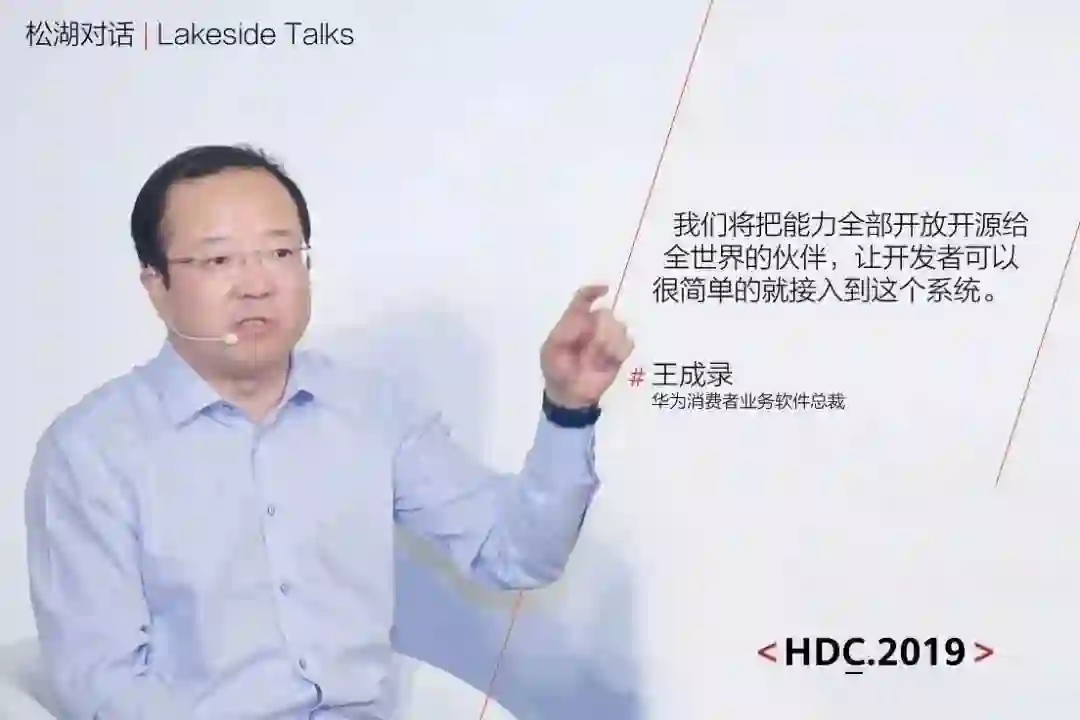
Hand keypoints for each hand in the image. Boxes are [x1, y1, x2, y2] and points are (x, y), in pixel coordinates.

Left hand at [540, 284, 634, 408]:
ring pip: (618, 327)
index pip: (583, 299)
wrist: (569, 396)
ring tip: (595, 359)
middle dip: (599, 330)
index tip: (605, 290)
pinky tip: (608, 362)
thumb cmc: (557, 369)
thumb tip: (592, 314)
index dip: (593, 291)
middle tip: (589, 349)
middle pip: (604, 314)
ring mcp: (608, 339)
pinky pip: (627, 344)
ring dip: (607, 342)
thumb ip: (567, 329)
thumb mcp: (552, 349)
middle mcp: (593, 326)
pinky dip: (618, 351)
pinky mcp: (619, 354)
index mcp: (574, 322)